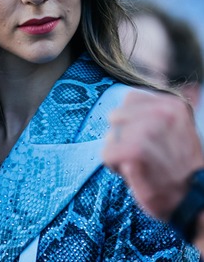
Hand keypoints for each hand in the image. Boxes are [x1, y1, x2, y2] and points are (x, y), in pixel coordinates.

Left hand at [103, 91, 203, 220]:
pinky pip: (106, 154)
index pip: (131, 99)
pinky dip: (115, 167)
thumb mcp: (176, 129)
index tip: (149, 140)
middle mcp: (161, 112)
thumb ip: (154, 114)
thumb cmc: (180, 168)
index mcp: (172, 104)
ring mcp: (146, 130)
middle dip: (122, 136)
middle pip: (116, 116)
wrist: (196, 202)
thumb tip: (123, 105)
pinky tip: (135, 173)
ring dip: (118, 151)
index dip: (131, 121)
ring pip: (110, 136)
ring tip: (141, 164)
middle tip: (144, 155)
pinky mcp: (133, 150)